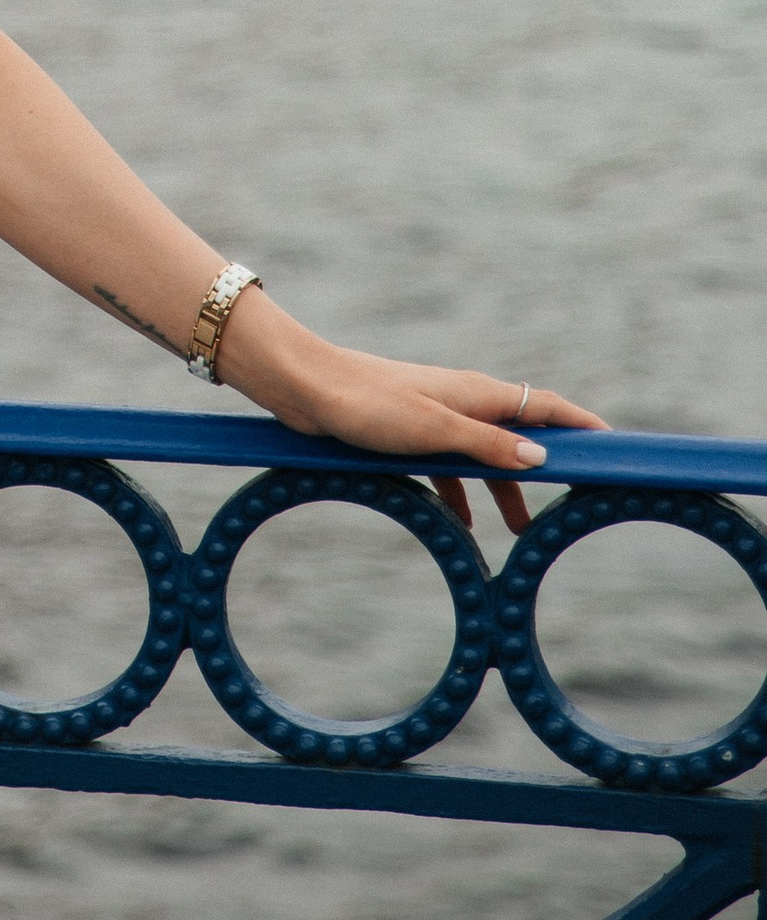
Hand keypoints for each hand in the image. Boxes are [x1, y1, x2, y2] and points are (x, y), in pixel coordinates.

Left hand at [220, 295, 602, 534]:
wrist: (305, 388)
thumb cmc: (368, 403)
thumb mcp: (434, 431)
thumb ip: (487, 444)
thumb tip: (540, 456)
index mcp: (476, 394)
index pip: (542, 404)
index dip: (579, 423)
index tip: (614, 443)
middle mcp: (461, 401)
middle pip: (517, 434)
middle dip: (546, 467)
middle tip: (574, 499)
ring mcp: (434, 416)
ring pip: (483, 455)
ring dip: (502, 489)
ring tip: (519, 531)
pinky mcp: (406, 432)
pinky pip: (448, 466)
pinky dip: (461, 493)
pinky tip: (462, 524)